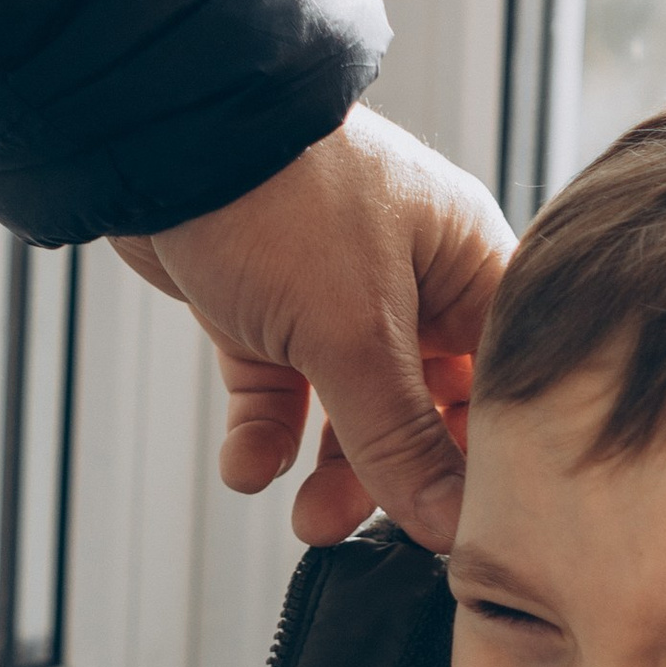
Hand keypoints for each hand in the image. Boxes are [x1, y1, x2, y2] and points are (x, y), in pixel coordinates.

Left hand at [109, 107, 508, 546]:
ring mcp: (333, 294)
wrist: (158, 141)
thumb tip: (451, 525)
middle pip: (429, 404)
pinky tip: (249, 466)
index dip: (492, 450)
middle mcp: (410, 277)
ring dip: (331, 469)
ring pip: (351, 408)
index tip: (472, 522)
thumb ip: (400, 437)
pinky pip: (280, 393)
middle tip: (365, 525)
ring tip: (307, 519)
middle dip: (396, 473)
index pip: (507, 377)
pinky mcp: (264, 309)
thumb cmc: (280, 199)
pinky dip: (266, 436)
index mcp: (466, 260)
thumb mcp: (353, 332)